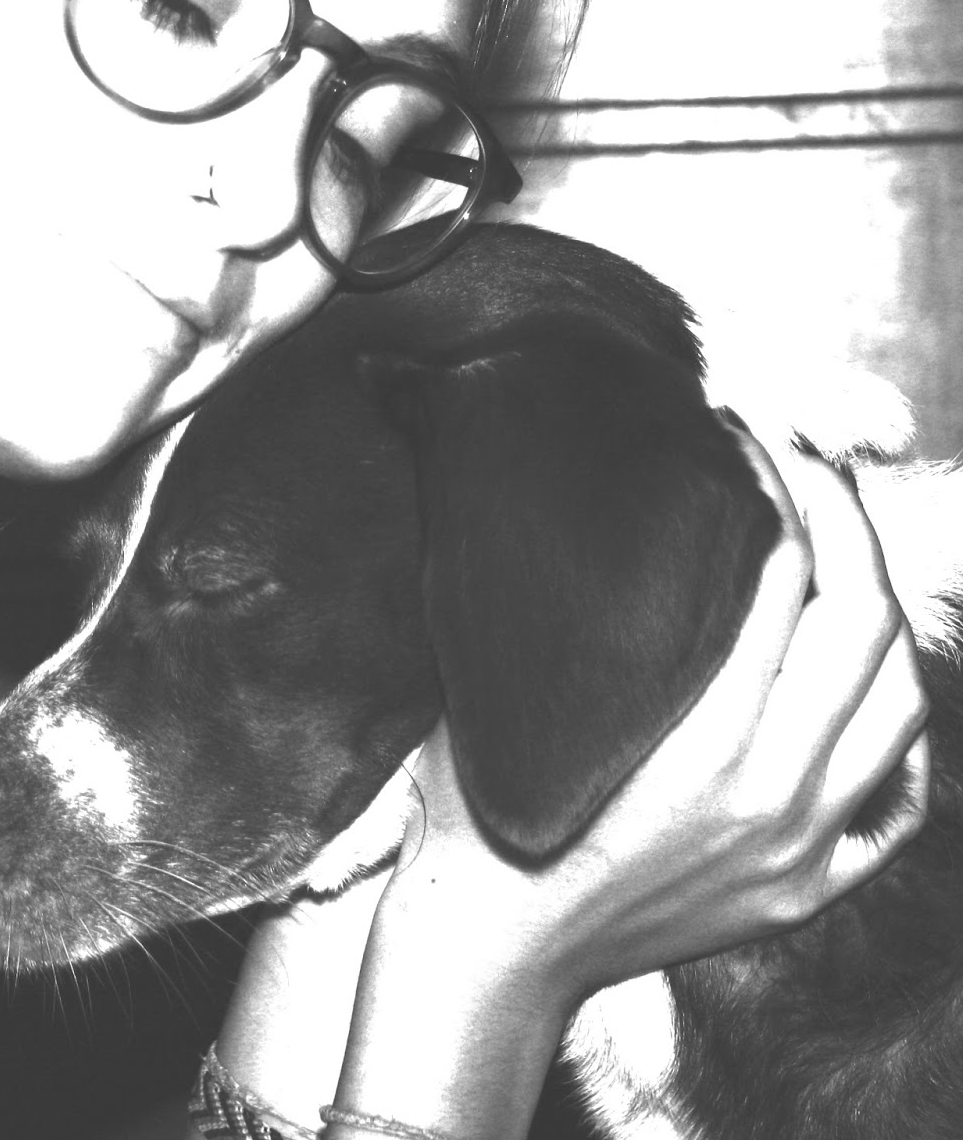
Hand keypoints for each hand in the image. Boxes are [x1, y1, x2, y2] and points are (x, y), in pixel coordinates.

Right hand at [216, 433, 930, 1138]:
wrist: (489, 953)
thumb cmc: (483, 810)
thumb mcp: (521, 695)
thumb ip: (581, 611)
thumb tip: (601, 494)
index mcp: (703, 743)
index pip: (788, 572)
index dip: (781, 481)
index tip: (747, 433)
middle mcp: (774, 799)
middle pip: (867, 623)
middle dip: (847, 518)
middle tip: (806, 460)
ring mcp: (803, 850)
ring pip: (902, 702)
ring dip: (881, 604)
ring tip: (839, 546)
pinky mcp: (807, 888)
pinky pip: (899, 795)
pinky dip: (899, 725)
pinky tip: (867, 680)